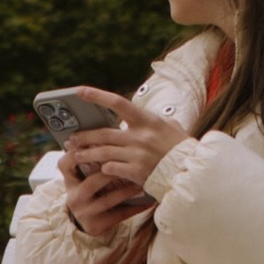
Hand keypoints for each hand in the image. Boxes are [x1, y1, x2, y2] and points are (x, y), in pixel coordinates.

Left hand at [57, 94, 190, 241]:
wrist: (192, 172)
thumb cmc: (182, 149)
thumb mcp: (171, 127)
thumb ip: (154, 121)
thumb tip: (144, 114)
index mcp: (148, 120)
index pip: (117, 102)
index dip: (97, 95)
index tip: (80, 91)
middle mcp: (140, 136)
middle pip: (103, 133)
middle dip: (84, 136)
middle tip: (72, 139)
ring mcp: (137, 154)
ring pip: (103, 152)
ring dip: (87, 154)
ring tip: (76, 156)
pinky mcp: (136, 172)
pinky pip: (112, 168)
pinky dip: (104, 169)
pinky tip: (99, 170)